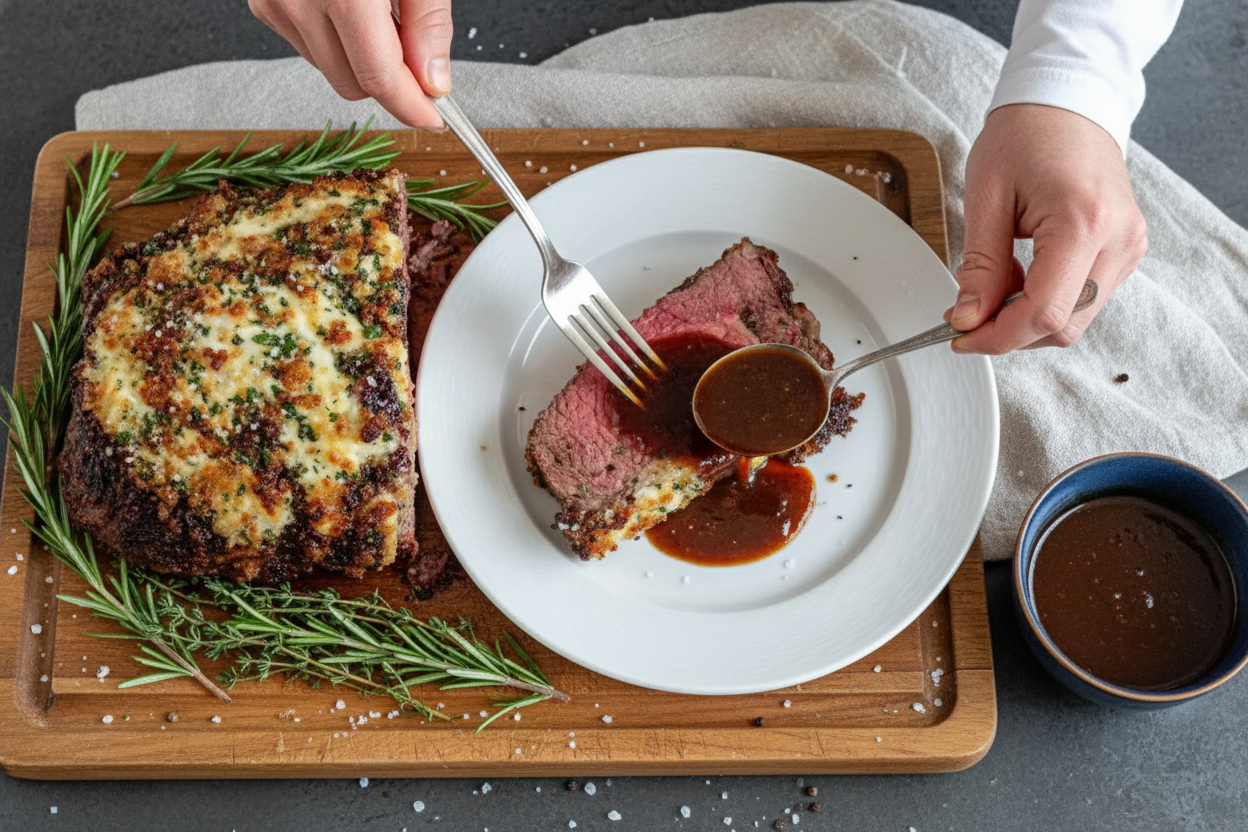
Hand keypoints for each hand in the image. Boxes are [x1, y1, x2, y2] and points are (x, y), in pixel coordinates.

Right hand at [249, 0, 452, 130]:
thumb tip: (434, 84)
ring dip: (360, 59)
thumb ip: (429, 23)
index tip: (436, 118)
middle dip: (390, 81)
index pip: (380, 80)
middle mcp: (300, 1)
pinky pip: (308, 47)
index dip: (413, 107)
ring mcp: (275, 4)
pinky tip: (345, 6)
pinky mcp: (264, 5)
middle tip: (413, 45)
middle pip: (354, 86)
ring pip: (331, 71)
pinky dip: (333, 38)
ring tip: (375, 11)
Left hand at [947, 103, 1147, 353]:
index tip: (961, 336)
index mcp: (1085, 222)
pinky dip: (1047, 301)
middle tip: (968, 315)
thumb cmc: (1027, 134)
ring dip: (1028, 318)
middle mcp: (1119, 240)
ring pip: (1076, 319)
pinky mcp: (1126, 250)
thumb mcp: (986, 196)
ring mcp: (1129, 247)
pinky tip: (1021, 276)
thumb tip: (969, 317)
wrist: (1067, 103)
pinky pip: (1085, 299)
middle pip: (1064, 327)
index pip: (1044, 313)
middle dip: (1011, 332)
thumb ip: (980, 265)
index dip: (998, 336)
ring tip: (995, 283)